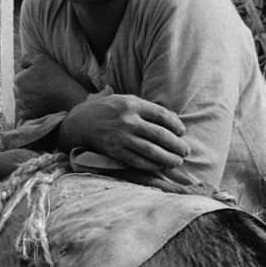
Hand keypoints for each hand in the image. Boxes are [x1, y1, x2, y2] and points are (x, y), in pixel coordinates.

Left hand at [14, 53, 87, 120]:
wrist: (66, 96)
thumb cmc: (55, 76)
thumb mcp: (42, 59)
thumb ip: (27, 58)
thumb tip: (20, 64)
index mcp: (18, 79)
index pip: (19, 78)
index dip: (30, 77)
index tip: (40, 79)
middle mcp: (17, 93)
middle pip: (19, 90)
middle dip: (27, 88)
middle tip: (41, 88)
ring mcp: (22, 105)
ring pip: (21, 101)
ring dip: (27, 99)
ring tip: (41, 97)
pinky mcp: (28, 115)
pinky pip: (23, 112)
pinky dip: (29, 110)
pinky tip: (38, 106)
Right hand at [59, 94, 189, 172]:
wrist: (80, 122)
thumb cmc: (107, 110)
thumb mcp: (125, 100)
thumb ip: (146, 108)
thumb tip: (172, 119)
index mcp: (132, 104)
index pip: (162, 115)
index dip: (176, 125)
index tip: (182, 132)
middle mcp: (127, 120)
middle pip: (160, 135)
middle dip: (177, 145)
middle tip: (185, 150)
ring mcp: (120, 137)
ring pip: (151, 151)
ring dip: (168, 158)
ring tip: (177, 161)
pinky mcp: (114, 150)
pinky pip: (137, 160)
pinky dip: (151, 165)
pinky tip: (160, 166)